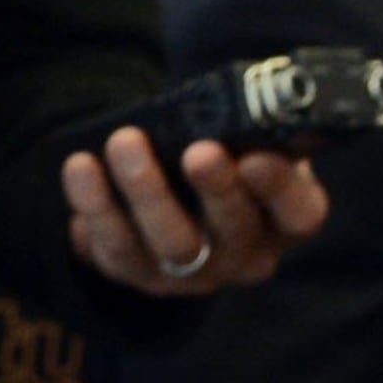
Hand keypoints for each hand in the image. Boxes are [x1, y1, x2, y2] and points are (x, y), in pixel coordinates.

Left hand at [62, 127, 328, 295]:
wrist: (175, 197)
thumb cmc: (223, 157)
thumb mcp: (249, 143)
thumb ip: (251, 131)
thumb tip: (235, 106)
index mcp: (286, 219)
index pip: (300, 214)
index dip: (280, 191)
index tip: (258, 158)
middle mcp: (247, 255)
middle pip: (235, 233)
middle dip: (216, 190)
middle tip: (198, 152)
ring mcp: (195, 273)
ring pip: (173, 245)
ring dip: (146, 191)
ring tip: (124, 141)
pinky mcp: (142, 276)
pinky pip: (116, 248)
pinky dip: (96, 205)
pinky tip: (82, 166)